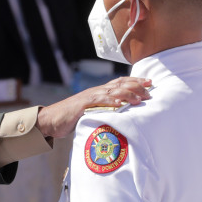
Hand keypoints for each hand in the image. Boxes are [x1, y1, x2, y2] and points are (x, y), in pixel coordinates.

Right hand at [35, 77, 151, 138]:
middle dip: (137, 86)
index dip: (136, 81)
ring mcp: (90, 97)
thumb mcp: (92, 112)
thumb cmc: (72, 118)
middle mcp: (96, 91)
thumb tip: (121, 113)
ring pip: (112, 91)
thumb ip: (105, 110)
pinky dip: (110, 102)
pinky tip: (120, 104)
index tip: (150, 83)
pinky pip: (98, 101)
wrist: (52, 120)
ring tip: (140, 99)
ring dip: (128, 94)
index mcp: (99, 92)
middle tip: (150, 90)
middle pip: (120, 84)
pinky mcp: (83, 105)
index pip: (121, 82)